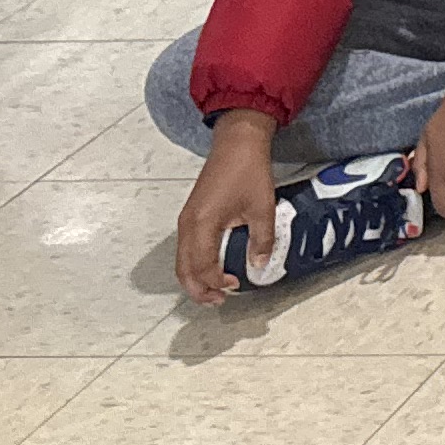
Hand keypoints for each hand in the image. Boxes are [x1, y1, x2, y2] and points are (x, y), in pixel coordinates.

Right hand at [174, 113, 282, 302]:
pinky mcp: (191, 215)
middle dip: (198, 289)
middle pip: (183, 269)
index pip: (202, 267)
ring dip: (195, 278)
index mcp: (202, 225)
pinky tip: (213, 267)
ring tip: (216, 289)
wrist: (237, 143)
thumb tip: (259, 266)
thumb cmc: (248, 172)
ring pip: (181, 260)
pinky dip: (195, 264)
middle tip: (218, 301)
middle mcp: (187, 226)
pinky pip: (186, 249)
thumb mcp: (262, 208)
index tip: (236, 285)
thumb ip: (261, 240)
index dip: (216, 282)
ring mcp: (186, 220)